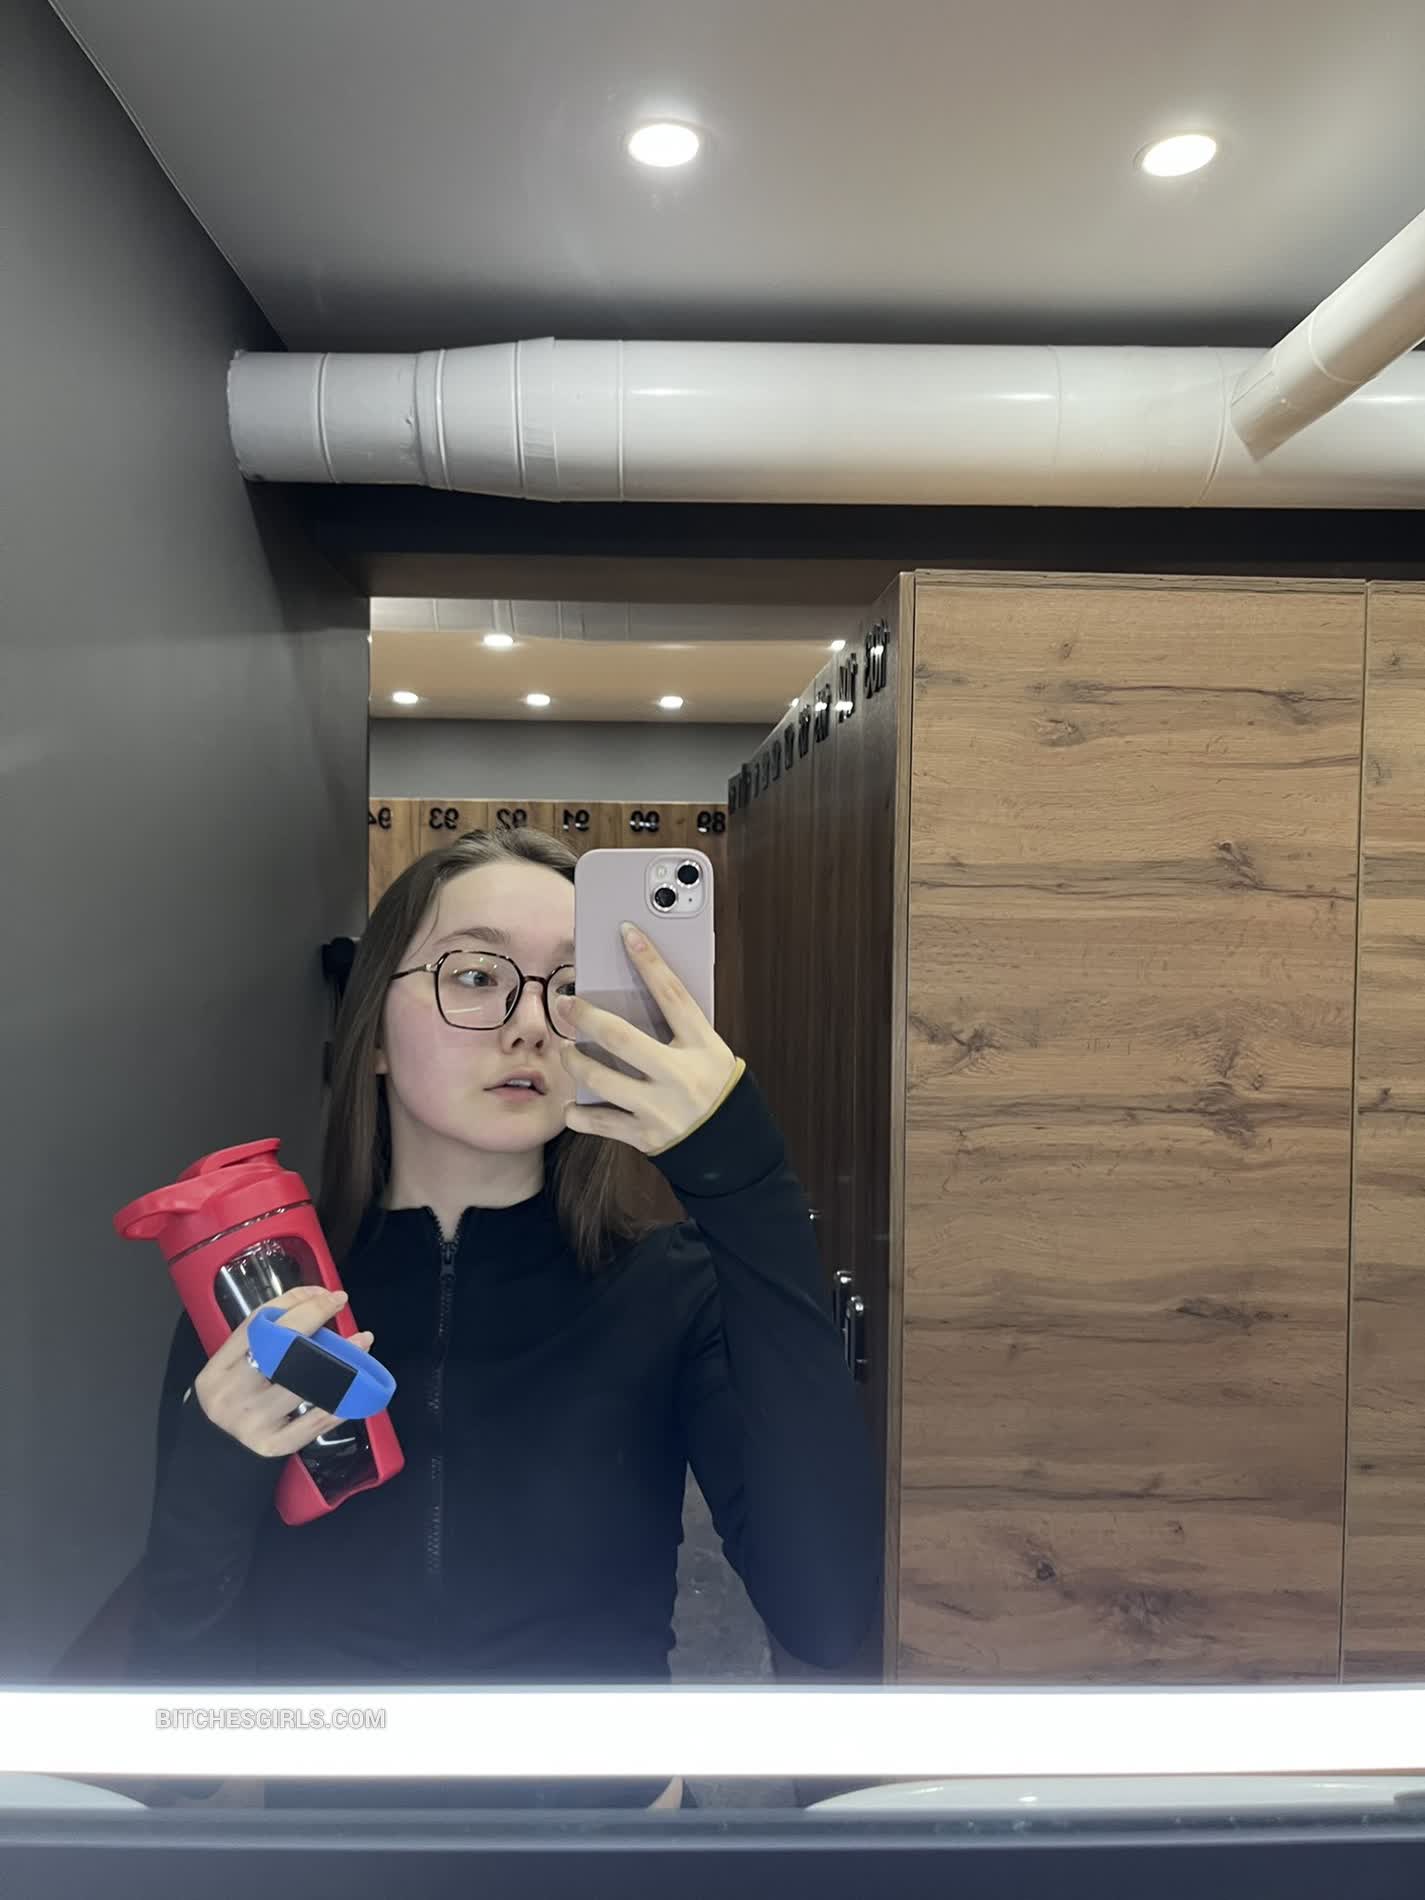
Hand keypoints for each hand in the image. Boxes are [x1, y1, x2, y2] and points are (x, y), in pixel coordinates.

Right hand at [193, 1286, 374, 1457]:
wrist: (216, 1448)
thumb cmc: (234, 1394)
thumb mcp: (234, 1364)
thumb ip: (266, 1333)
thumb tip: (316, 1297)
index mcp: (218, 1370)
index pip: (257, 1326)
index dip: (295, 1303)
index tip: (325, 1293)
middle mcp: (232, 1395)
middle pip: (279, 1349)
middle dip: (314, 1320)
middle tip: (340, 1304)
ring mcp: (254, 1423)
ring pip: (304, 1384)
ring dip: (341, 1360)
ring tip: (362, 1342)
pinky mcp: (274, 1445)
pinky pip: (316, 1420)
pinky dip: (340, 1401)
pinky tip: (358, 1386)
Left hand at [560, 923, 736, 1154]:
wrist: (734, 1147)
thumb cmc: (716, 1089)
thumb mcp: (710, 1053)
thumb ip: (680, 1029)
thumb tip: (635, 993)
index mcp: (702, 1047)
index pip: (673, 995)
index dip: (650, 961)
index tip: (627, 933)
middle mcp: (680, 1075)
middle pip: (621, 1037)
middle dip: (585, 1016)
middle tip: (566, 1004)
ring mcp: (660, 1107)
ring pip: (601, 1078)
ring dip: (575, 1061)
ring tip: (567, 1052)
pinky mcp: (645, 1135)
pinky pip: (599, 1122)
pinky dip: (578, 1113)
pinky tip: (572, 1105)